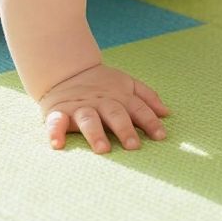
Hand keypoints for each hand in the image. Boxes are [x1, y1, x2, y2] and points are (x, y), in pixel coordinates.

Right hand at [39, 63, 169, 153]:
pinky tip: (57, 144)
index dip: (150, 121)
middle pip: (115, 114)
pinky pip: (56, 122)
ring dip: (95, 134)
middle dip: (124, 129)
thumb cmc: (101, 84)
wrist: (65, 70)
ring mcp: (80, 107)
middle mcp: (101, 102)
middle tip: (133, 146)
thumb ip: (146, 97)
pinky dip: (55, 132)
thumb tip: (166, 113)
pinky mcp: (59, 112)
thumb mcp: (126, 84)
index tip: (160, 136)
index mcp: (119, 96)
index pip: (138, 108)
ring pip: (89, 120)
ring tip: (103, 149)